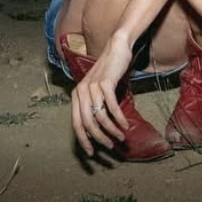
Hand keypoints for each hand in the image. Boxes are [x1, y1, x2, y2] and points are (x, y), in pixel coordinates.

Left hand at [70, 38, 132, 155]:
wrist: (116, 48)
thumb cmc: (108, 71)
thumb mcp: (96, 89)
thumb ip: (93, 105)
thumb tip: (96, 129)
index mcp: (76, 95)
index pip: (76, 124)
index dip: (83, 140)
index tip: (91, 153)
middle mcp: (81, 91)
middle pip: (87, 123)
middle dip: (98, 138)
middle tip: (109, 146)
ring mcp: (92, 87)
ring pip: (100, 117)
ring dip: (111, 130)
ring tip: (120, 137)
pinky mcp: (105, 83)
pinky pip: (112, 107)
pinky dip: (119, 119)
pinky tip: (125, 125)